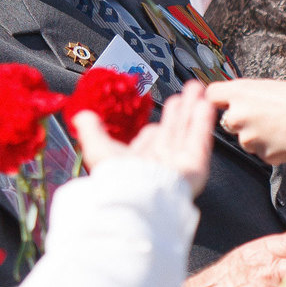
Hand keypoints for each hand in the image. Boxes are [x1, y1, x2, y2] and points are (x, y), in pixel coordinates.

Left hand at [72, 80, 212, 194]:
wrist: (137, 196)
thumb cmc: (117, 178)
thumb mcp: (97, 147)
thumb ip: (92, 130)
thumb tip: (81, 116)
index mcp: (137, 160)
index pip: (151, 136)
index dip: (159, 120)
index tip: (166, 106)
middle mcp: (158, 161)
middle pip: (173, 130)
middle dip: (180, 111)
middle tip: (187, 92)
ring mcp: (177, 163)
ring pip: (187, 130)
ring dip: (192, 110)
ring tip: (197, 91)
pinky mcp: (193, 165)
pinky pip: (199, 139)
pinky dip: (202, 122)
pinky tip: (205, 105)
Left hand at [208, 77, 285, 165]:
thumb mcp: (266, 87)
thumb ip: (244, 95)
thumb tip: (233, 101)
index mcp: (239, 93)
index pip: (211, 95)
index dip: (219, 100)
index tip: (224, 102)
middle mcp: (237, 116)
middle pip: (226, 121)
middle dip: (241, 121)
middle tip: (264, 116)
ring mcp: (248, 138)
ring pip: (245, 139)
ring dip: (257, 136)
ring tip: (280, 126)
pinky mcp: (263, 155)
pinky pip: (262, 152)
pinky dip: (271, 147)